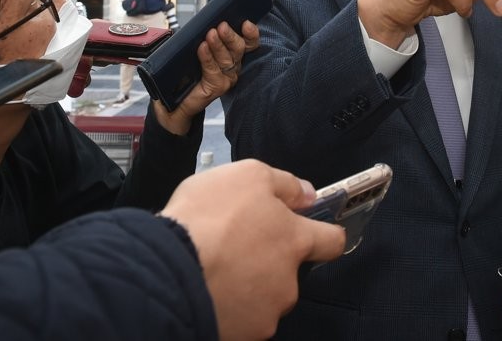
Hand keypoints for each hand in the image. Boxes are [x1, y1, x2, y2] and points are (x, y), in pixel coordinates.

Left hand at [153, 20, 259, 134]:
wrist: (174, 101)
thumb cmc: (185, 73)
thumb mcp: (196, 49)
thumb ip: (205, 37)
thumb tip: (206, 22)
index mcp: (232, 54)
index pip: (248, 43)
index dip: (251, 34)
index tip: (246, 23)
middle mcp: (233, 66)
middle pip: (239, 48)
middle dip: (231, 36)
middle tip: (222, 26)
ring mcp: (227, 78)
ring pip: (227, 59)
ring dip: (218, 45)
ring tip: (210, 34)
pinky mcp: (218, 87)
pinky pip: (213, 70)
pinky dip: (207, 58)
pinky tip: (202, 48)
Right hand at [160, 159, 344, 340]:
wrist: (168, 269)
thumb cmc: (207, 218)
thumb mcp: (247, 175)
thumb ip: (284, 184)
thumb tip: (306, 194)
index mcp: (294, 240)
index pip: (333, 242)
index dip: (326, 235)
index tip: (314, 232)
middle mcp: (287, 281)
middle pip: (289, 271)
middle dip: (269, 261)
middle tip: (236, 247)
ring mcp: (265, 312)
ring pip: (263, 297)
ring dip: (247, 285)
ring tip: (216, 270)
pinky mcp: (242, 335)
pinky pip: (241, 318)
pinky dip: (228, 307)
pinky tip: (208, 291)